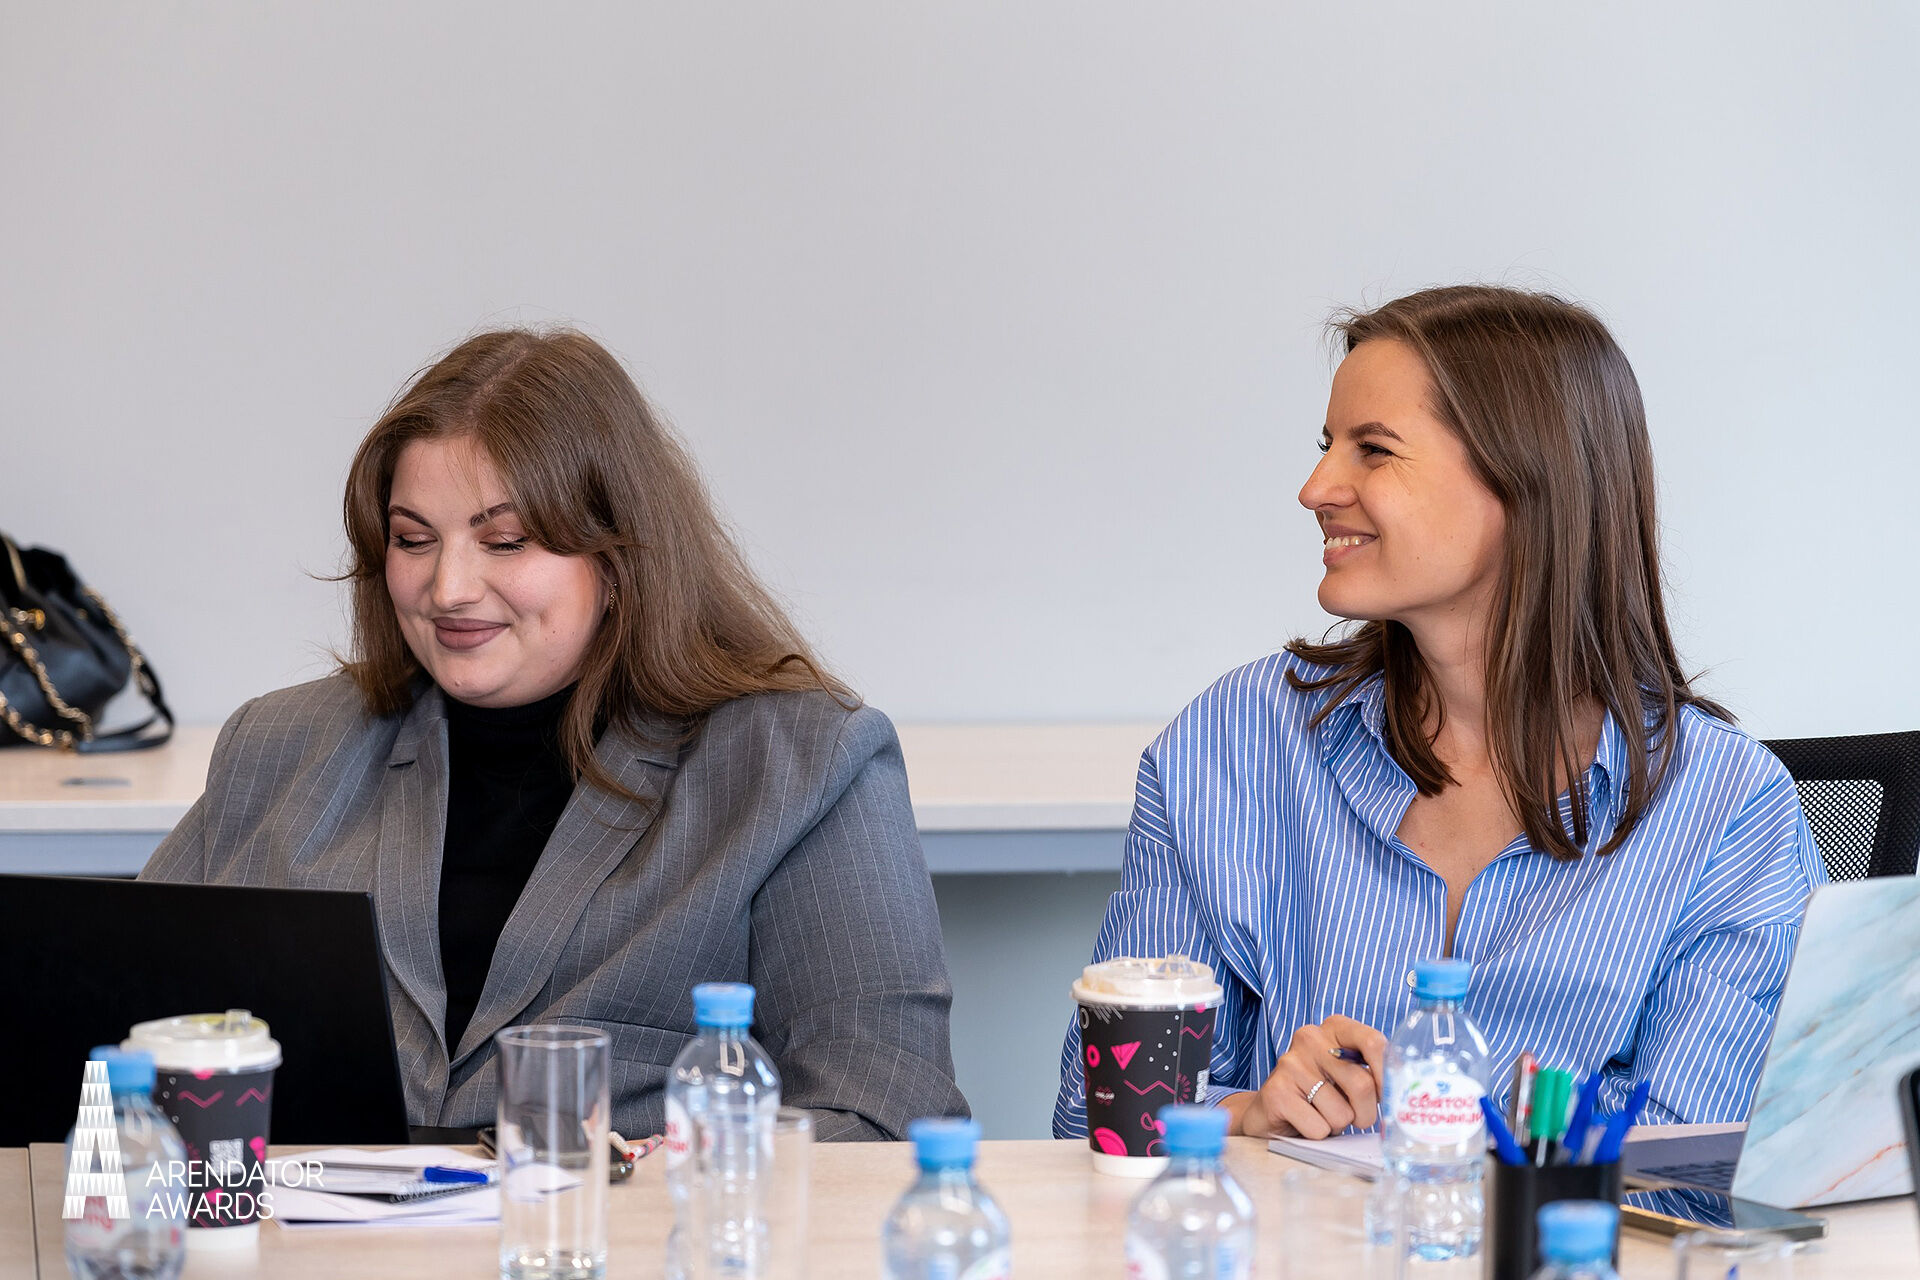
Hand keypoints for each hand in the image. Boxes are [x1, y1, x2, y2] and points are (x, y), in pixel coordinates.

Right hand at [1227, 1016, 1386, 1138]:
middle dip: (1365, 1113)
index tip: (1385, 1095)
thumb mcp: (1346, 1073)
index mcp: (1335, 1028)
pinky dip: (1317, 1135)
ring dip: (1337, 1125)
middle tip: (1353, 1117)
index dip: (1386, 1075)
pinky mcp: (1276, 1092)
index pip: (1374, 1043)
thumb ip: (1370, 1073)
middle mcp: (1311, 1038)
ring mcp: (1291, 1064)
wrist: (1270, 1110)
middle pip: (1362, 1085)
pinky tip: (1302, 1121)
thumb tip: (1399, 1095)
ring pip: (1342, 1113)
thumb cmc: (1319, 1093)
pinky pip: (1319, 1128)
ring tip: (1320, 1114)